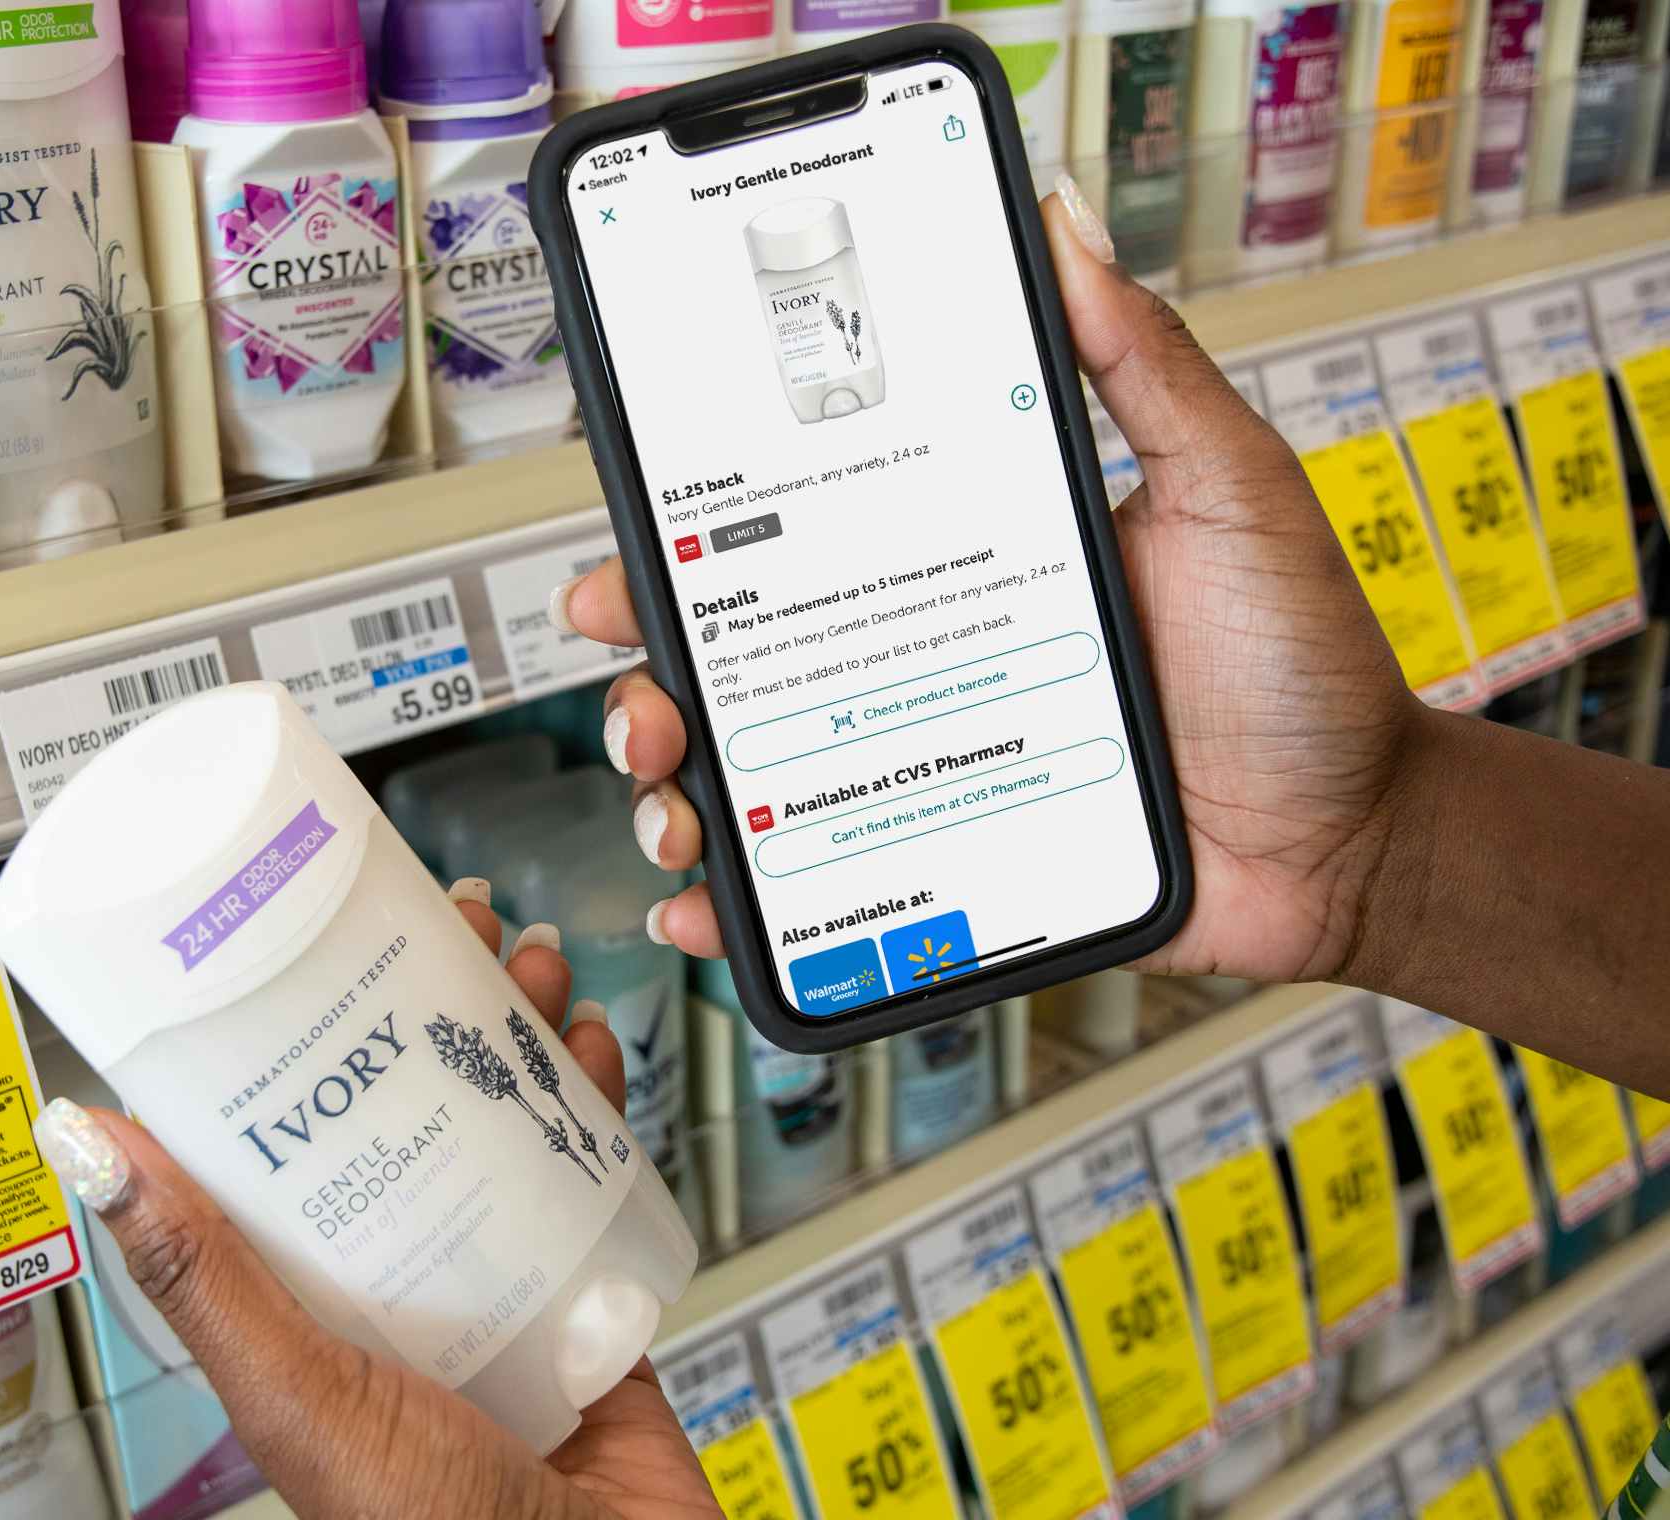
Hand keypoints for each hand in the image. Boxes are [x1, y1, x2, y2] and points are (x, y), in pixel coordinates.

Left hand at [33, 888, 721, 1519]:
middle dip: (438, 1004)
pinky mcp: (581, 1297)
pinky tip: (595, 1051)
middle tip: (459, 923)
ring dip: (520, 1031)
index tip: (323, 941)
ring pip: (503, 1124)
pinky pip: (589, 1176)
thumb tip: (83, 1148)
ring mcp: (493, 1284)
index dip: (309, 1031)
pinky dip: (597, 1104)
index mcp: (307, 1301)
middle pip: (409, 1105)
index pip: (291, 1136)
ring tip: (534, 966)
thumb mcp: (297, 1388)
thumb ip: (199, 1273)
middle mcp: (396, 1280)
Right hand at [555, 177, 1419, 987]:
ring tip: (677, 798)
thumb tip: (1064, 224)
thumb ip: (1145, 366)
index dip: (695, 536)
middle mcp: (918, 668)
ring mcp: (921, 774)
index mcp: (957, 567)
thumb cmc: (1298, 666)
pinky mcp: (945, 871)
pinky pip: (815, 898)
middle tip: (647, 690)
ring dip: (675, 787)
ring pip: (752, 782)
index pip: (796, 542)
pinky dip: (741, 909)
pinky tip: (706, 905)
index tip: (643, 530)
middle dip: (653, 674)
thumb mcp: (1227, 491)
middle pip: (739, 666)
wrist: (1356, 838)